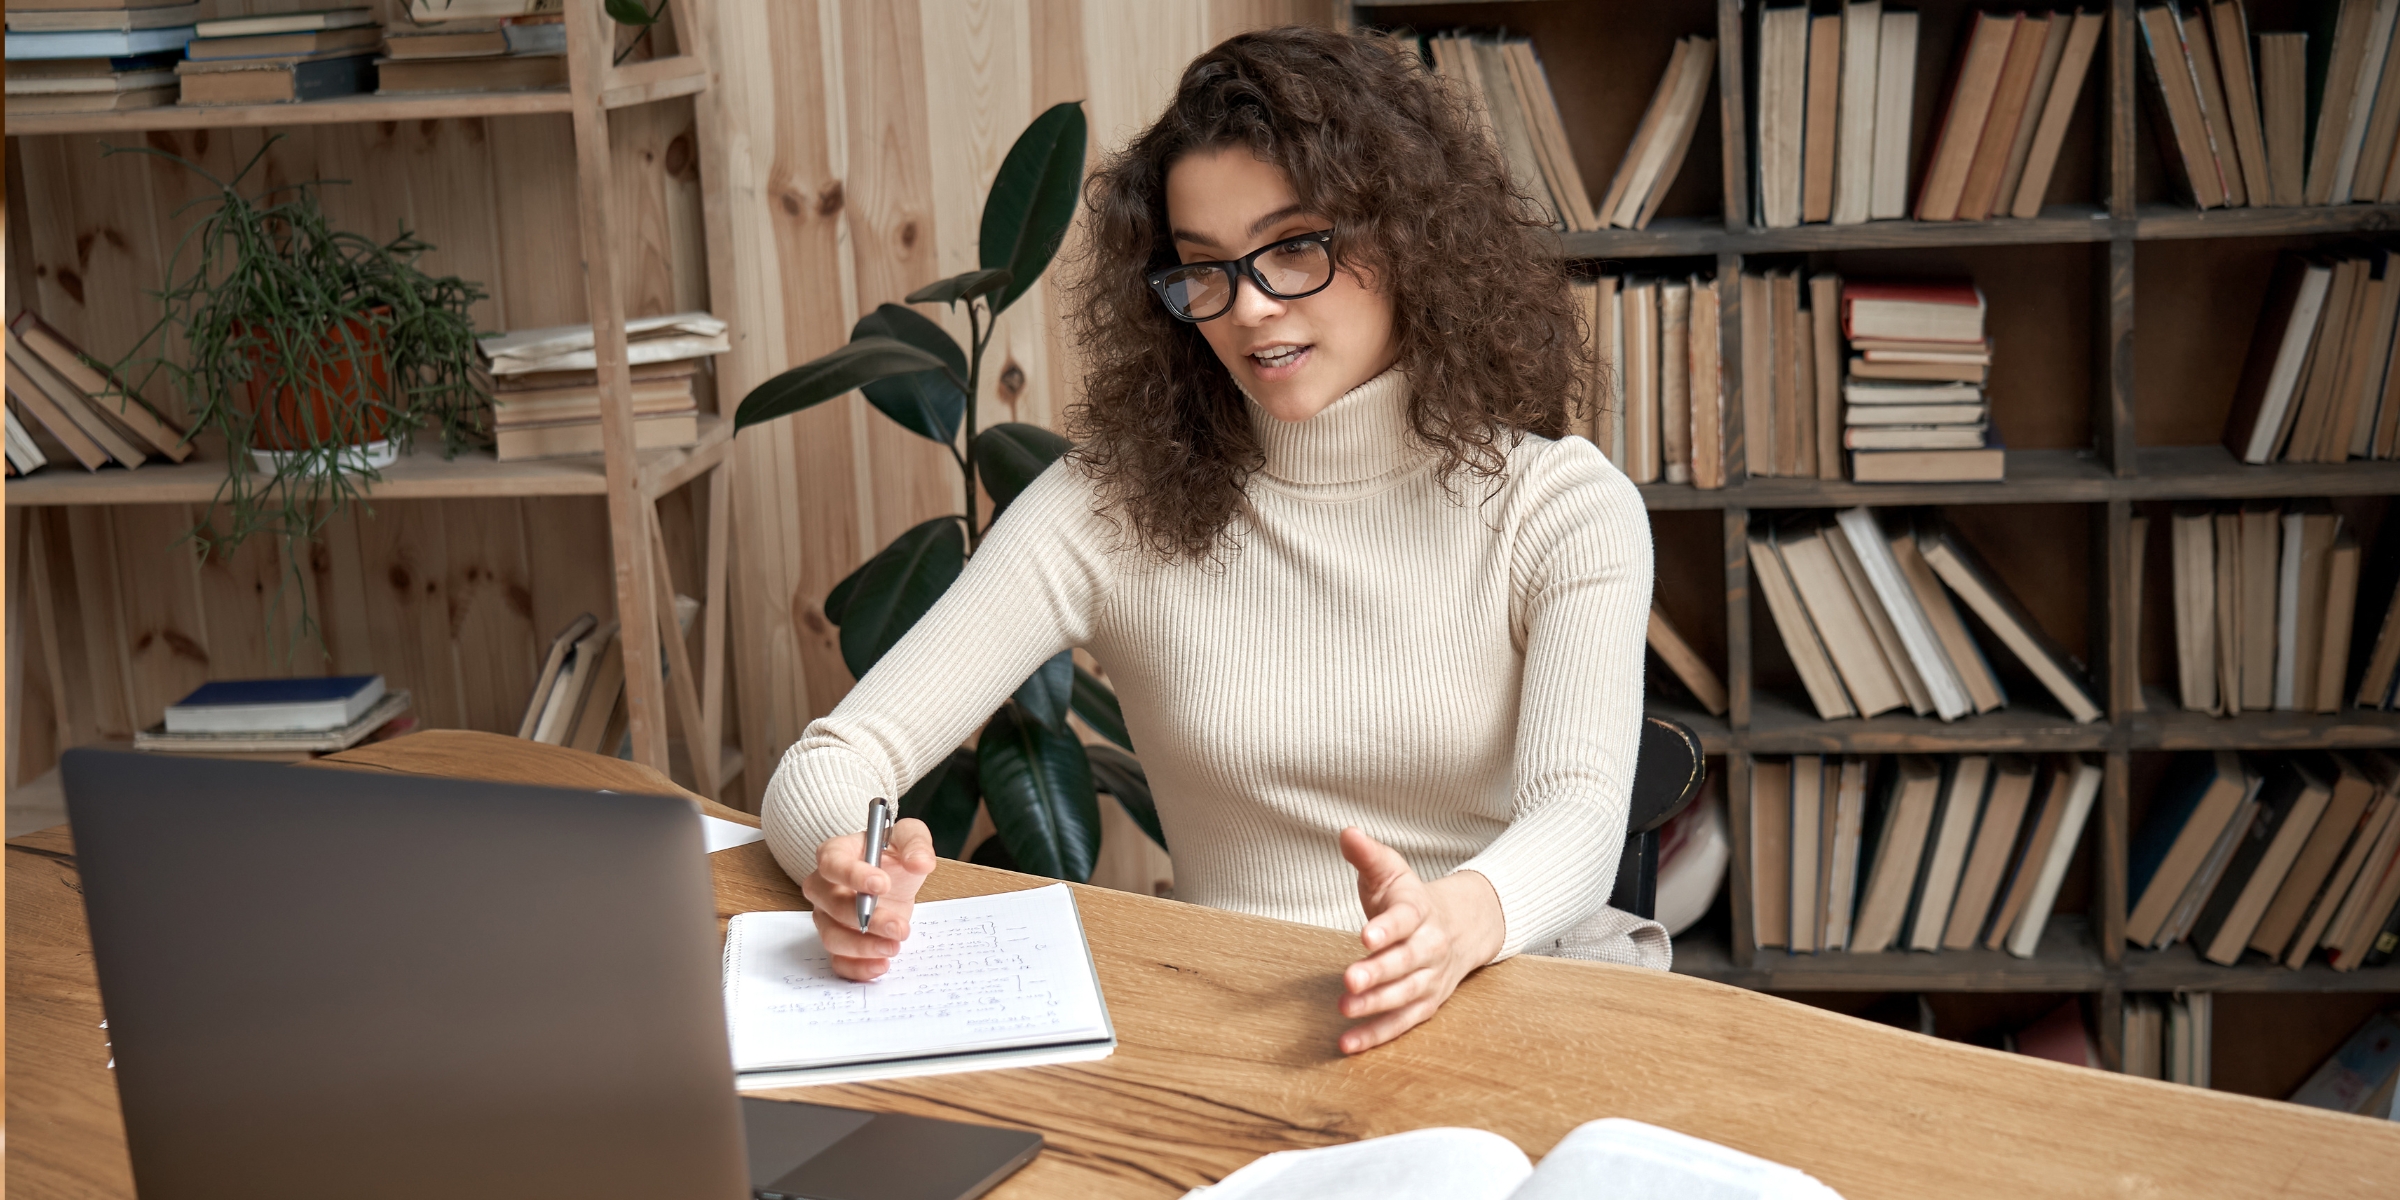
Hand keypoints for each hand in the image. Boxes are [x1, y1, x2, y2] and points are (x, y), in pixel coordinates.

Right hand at [798, 817, 938, 980]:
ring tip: (894, 946)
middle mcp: (823, 886)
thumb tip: (920, 862)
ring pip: (832, 937)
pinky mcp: (838, 941)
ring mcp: (826, 917)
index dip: (853, 875)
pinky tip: (881, 964)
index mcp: (836, 853)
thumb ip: (916, 844)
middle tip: (898, 926)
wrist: (892, 878)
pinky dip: (857, 968)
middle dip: (867, 918)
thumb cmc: (892, 853)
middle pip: (831, 905)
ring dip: (863, 946)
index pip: (831, 863)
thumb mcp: (909, 837)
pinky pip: (837, 961)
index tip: (882, 884)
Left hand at [1336, 826, 1504, 1054]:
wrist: (1463, 926)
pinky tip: (1347, 1044)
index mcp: (1420, 911)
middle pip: (1406, 962)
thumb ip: (1368, 855)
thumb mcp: (1392, 871)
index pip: (1405, 919)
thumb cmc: (1412, 899)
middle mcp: (1430, 947)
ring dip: (1376, 1005)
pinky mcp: (1425, 1003)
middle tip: (1350, 979)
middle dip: (1379, 972)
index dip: (1386, 928)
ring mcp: (1430, 978)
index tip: (1365, 935)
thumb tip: (1347, 832)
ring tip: (1346, 1009)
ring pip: (1405, 995)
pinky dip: (1377, 1034)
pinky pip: (1402, 1022)